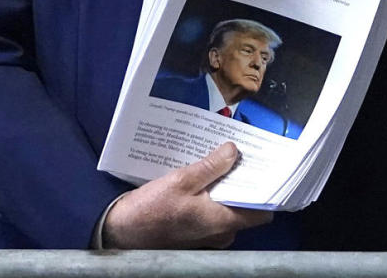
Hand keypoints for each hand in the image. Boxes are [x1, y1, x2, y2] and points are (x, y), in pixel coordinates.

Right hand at [102, 142, 271, 248]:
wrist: (121, 233)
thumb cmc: (151, 210)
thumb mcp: (181, 180)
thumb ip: (210, 167)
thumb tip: (233, 151)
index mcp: (223, 222)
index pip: (262, 211)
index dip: (265, 188)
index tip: (263, 166)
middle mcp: (221, 233)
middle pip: (246, 207)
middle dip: (242, 182)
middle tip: (238, 156)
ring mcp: (209, 236)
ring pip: (229, 208)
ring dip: (225, 187)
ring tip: (218, 162)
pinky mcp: (196, 233)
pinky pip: (214, 212)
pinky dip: (212, 195)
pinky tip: (202, 177)